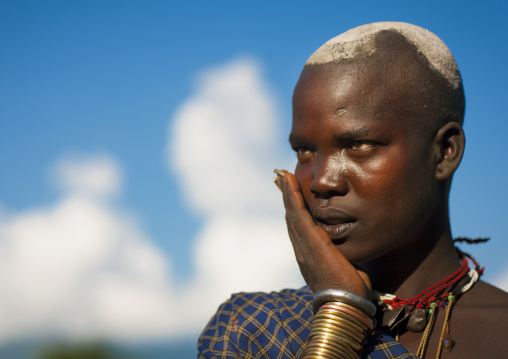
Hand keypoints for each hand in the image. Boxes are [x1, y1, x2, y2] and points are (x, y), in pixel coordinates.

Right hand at [277, 170, 371, 298]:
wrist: (344, 303)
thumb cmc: (349, 290)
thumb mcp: (346, 267)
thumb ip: (343, 256)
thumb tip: (350, 251)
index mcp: (309, 255)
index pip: (300, 227)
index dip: (295, 210)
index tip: (294, 195)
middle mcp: (301, 249)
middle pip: (291, 217)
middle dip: (288, 198)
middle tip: (284, 180)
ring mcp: (303, 244)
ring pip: (292, 212)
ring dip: (288, 192)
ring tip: (284, 176)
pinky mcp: (309, 240)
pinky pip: (298, 213)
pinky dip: (292, 196)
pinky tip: (290, 182)